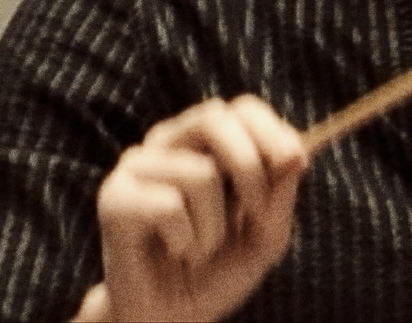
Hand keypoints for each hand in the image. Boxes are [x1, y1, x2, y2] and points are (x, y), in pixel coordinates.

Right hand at [76, 95, 307, 322]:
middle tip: (254, 214)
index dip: (274, 131)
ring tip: (201, 249)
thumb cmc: (216, 273)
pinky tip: (175, 252)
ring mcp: (138, 167)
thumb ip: (280, 198)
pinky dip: (187, 240)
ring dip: (215, 226)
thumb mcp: (265, 237)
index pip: (243, 109)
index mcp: (206, 143)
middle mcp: (170, 143)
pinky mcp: (115, 198)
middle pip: (215, 118)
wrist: (170, 318)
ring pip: (200, 173)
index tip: (296, 163)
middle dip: (250, 166)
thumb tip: (295, 156)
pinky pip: (170, 206)